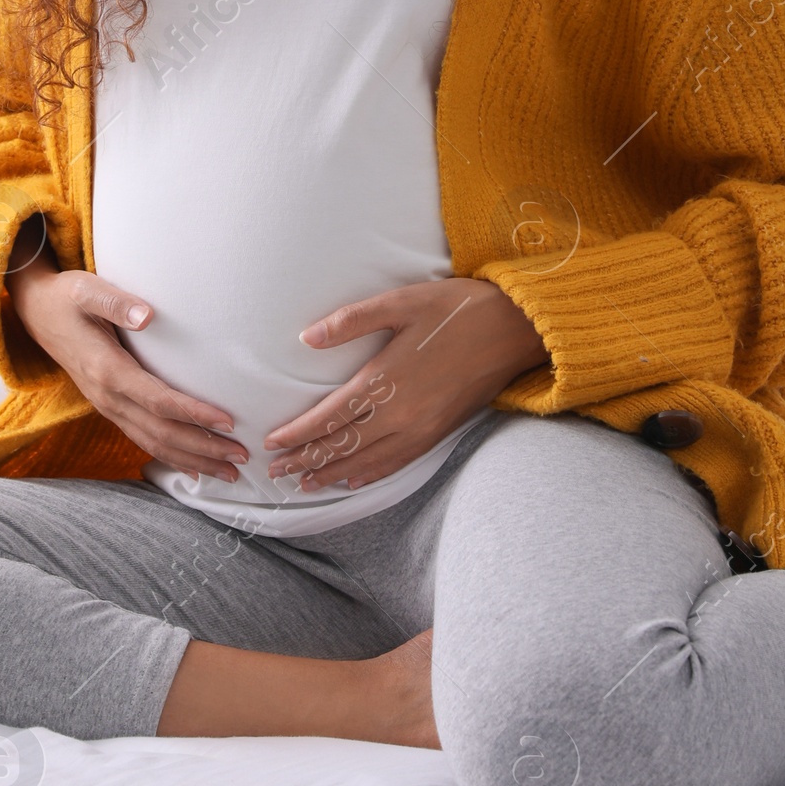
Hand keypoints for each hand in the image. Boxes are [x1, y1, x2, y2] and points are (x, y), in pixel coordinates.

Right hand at [6, 229, 247, 481]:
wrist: (35, 313)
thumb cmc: (66, 297)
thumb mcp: (86, 290)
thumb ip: (116, 303)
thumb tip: (148, 316)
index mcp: (107, 370)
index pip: (158, 401)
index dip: (194, 414)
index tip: (228, 421)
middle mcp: (107, 397)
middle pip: (161, 433)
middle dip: (203, 448)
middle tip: (241, 456)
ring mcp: (107, 406)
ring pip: (153, 443)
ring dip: (193, 460)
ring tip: (230, 471)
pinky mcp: (110, 407)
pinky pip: (143, 439)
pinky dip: (171, 457)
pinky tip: (195, 468)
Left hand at [265, 278, 547, 492]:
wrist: (513, 330)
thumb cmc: (455, 309)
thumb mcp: (401, 302)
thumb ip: (351, 321)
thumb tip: (306, 337)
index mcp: (385, 380)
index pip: (329, 417)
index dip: (297, 434)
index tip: (271, 443)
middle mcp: (400, 413)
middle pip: (342, 446)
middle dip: (305, 460)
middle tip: (273, 472)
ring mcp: (421, 428)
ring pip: (366, 461)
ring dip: (331, 473)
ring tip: (303, 484)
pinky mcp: (438, 433)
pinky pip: (396, 463)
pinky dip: (369, 475)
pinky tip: (352, 480)